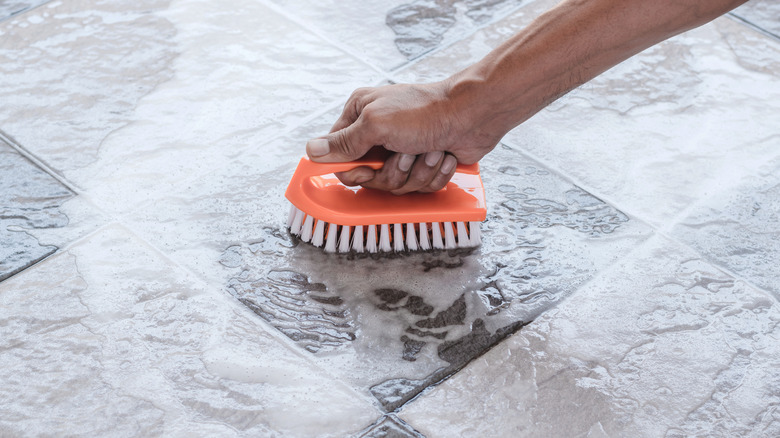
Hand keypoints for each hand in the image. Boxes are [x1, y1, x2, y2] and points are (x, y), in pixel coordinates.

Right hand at [305, 81, 501, 194]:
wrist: (472, 116)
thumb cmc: (425, 113)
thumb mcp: (376, 124)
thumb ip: (343, 142)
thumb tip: (311, 150)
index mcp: (361, 116)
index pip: (339, 155)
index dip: (353, 170)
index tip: (363, 170)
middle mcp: (379, 133)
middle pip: (369, 177)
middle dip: (392, 172)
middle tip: (406, 155)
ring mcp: (402, 150)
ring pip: (396, 186)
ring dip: (417, 172)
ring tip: (429, 151)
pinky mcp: (424, 164)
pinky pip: (419, 188)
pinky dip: (433, 174)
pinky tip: (442, 156)